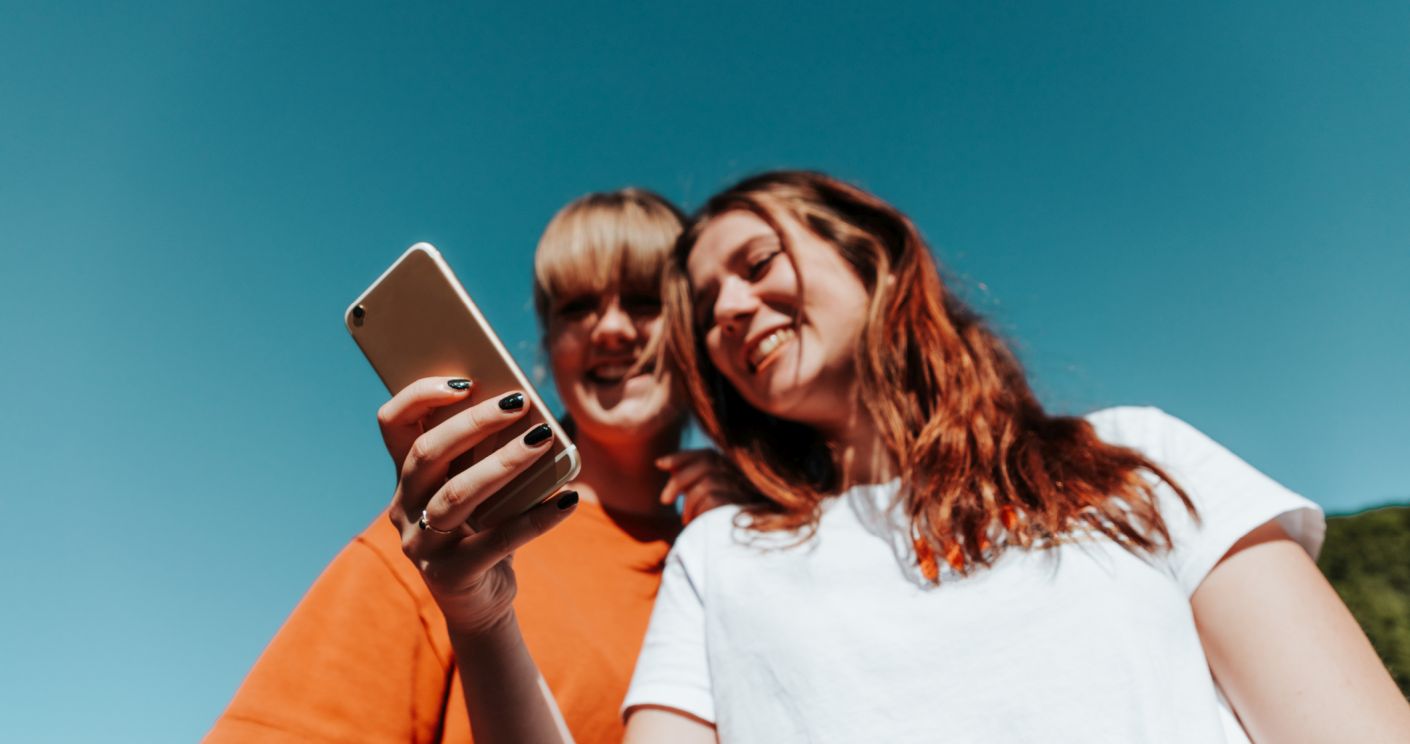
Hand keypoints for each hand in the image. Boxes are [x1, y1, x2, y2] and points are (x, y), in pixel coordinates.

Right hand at [377, 377, 577, 635]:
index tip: (465, 380)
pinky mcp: (450, 575)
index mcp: (407, 476)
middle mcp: (405, 507)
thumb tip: (526, 408)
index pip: (393, 424)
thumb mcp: (479, 487)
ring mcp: (422, 544)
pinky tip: (568, 500)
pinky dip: (536, 519)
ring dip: (504, 462)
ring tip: (544, 439)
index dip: (420, 396)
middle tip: (519, 402)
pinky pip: (496, 541)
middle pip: (427, 454)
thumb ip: (485, 452)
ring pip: (457, 494)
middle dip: (474, 422)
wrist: (481, 602)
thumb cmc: (484, 528)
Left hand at [655, 449, 740, 525]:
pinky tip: (694, 522)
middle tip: (665, 500)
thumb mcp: (702, 495)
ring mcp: (743, 491)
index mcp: (732, 470)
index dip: (682, 457)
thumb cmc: (717, 519)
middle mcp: (741, 476)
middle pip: (706, 465)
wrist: (738, 546)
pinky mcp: (740, 507)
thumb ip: (688, 479)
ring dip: (689, 502)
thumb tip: (661, 463)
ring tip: (685, 518)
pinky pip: (712, 500)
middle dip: (679, 481)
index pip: (707, 454)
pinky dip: (698, 511)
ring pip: (707, 484)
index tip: (659, 464)